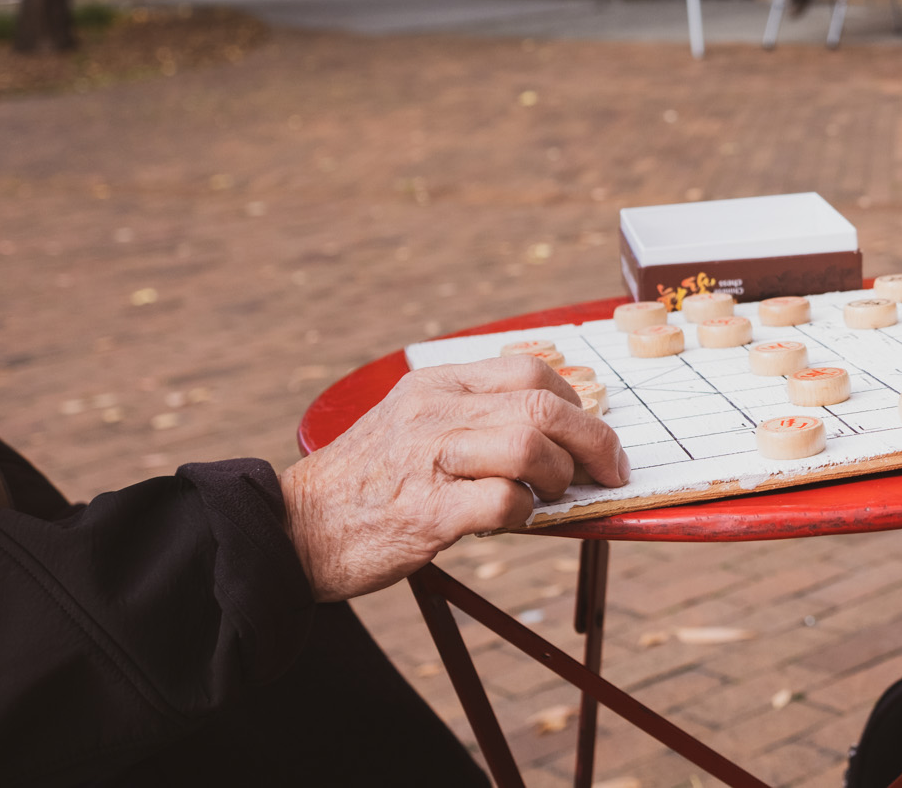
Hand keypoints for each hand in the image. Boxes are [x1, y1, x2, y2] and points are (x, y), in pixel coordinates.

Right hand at [280, 357, 628, 601]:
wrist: (292, 531)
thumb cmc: (365, 484)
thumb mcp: (412, 424)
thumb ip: (472, 417)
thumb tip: (554, 433)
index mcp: (435, 384)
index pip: (530, 371)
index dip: (576, 403)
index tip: (591, 433)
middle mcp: (434, 412)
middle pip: (543, 405)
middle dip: (593, 440)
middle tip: (608, 470)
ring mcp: (430, 459)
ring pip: (530, 445)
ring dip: (558, 476)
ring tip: (552, 496)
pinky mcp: (426, 512)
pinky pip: (503, 500)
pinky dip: (525, 513)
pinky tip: (514, 520)